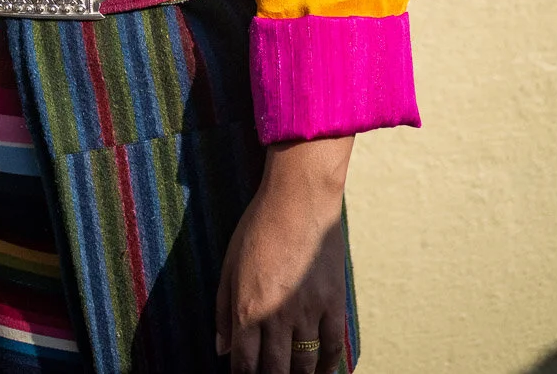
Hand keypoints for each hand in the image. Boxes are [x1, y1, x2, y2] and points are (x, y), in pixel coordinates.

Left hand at [215, 135, 352, 373]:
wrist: (299, 199)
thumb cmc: (258, 226)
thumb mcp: (229, 263)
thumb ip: (223, 309)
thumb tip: (222, 349)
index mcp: (248, 309)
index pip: (245, 366)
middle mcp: (278, 318)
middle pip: (275, 372)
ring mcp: (309, 313)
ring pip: (304, 367)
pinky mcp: (334, 305)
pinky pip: (333, 349)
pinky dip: (328, 367)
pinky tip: (321, 371)